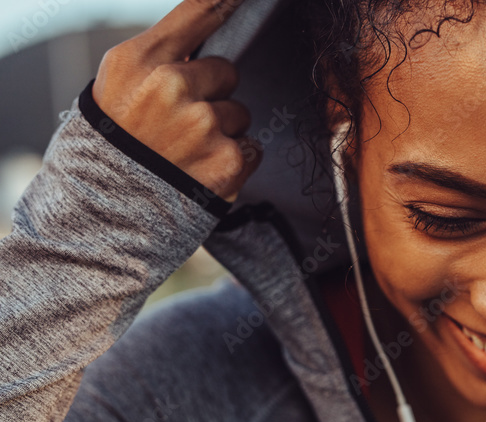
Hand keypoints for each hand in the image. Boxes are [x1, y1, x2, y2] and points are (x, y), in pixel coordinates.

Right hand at [92, 0, 261, 202]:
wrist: (107, 210)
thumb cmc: (114, 143)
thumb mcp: (118, 86)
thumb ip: (160, 57)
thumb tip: (205, 39)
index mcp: (141, 61)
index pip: (198, 14)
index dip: (226, 1)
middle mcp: (172, 87)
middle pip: (228, 71)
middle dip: (213, 94)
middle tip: (182, 122)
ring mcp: (203, 125)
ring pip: (240, 112)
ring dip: (223, 131)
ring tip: (188, 151)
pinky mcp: (229, 160)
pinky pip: (251, 146)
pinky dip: (234, 160)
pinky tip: (203, 169)